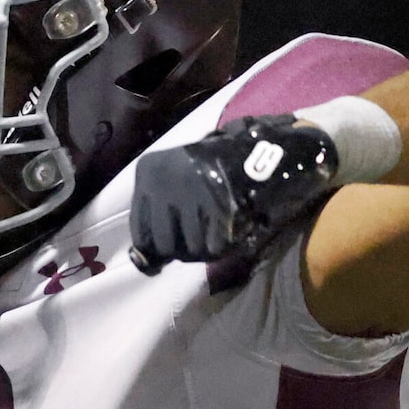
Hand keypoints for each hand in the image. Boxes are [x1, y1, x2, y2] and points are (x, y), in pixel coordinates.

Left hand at [129, 113, 344, 272]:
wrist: (269, 145)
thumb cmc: (223, 166)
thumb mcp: (181, 183)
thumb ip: (161, 218)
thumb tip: (144, 263)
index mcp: (149, 170)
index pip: (140, 232)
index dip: (158, 249)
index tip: (172, 251)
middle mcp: (163, 180)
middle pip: (165, 246)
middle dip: (187, 249)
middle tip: (209, 233)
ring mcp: (189, 192)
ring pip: (191, 250)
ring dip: (210, 247)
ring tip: (224, 225)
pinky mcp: (217, 205)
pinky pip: (216, 247)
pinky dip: (229, 244)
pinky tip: (238, 223)